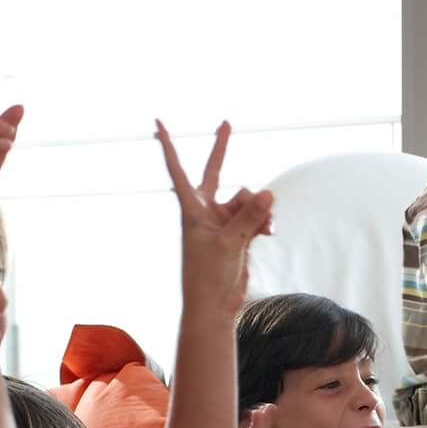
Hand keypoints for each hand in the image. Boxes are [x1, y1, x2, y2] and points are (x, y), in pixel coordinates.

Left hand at [155, 120, 274, 320]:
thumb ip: (248, 217)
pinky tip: (269, 234)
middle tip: (226, 122)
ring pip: (245, 199)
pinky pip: (255, 216)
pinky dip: (263, 222)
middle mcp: (206, 211)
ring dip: (257, 210)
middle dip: (221, 149)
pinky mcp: (237, 233)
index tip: (157, 123)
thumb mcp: (229, 244)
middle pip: (215, 172)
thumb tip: (267, 193)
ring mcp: (222, 221)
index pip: (178, 170)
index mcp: (192, 210)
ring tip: (265, 228)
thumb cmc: (208, 276)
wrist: (214, 305)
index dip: (168, 146)